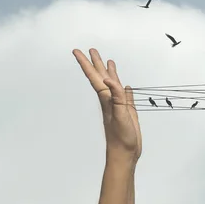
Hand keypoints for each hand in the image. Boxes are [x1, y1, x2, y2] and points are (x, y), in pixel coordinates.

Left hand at [73, 48, 141, 164]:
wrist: (125, 154)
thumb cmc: (121, 137)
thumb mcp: (120, 115)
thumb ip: (117, 96)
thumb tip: (109, 79)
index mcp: (106, 98)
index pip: (94, 77)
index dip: (86, 63)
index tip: (77, 51)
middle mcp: (110, 99)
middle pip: (101, 77)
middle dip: (96, 63)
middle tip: (91, 49)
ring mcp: (118, 105)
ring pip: (113, 84)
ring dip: (110, 72)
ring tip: (109, 61)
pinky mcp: (126, 111)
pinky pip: (124, 96)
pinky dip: (123, 88)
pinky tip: (125, 85)